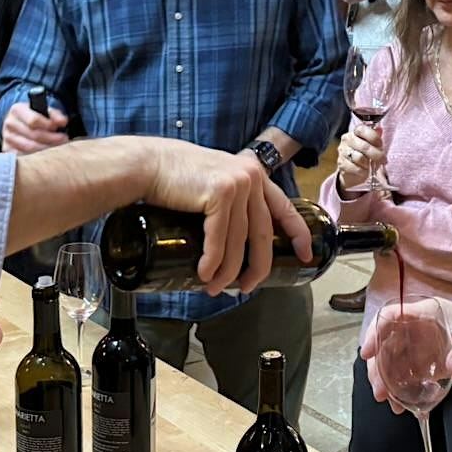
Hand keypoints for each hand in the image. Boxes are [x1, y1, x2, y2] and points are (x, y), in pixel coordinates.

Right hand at [2, 100, 68, 154]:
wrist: (19, 123)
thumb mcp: (44, 110)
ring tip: (58, 148)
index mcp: (17, 110)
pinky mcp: (8, 150)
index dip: (48, 125)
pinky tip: (46, 155)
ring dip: (46, 150)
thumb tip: (62, 122)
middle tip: (64, 140)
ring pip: (29, 148)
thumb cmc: (34, 116)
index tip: (58, 128)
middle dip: (51, 139)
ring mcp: (7, 138)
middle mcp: (10, 123)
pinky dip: (37, 158)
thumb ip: (55, 115)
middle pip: (33, 135)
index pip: (34, 120)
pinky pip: (23, 157)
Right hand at [136, 141, 312, 294]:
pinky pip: (219, 239)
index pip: (284, 207)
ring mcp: (237, 184)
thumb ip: (229, 199)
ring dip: (228, 271)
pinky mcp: (220, 193)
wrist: (146, 163)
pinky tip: (205, 275)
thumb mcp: (213, 182)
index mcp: (253, 174)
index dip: (298, 234)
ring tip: (216, 288)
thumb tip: (233, 238)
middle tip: (248, 287)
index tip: (305, 255)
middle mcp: (251, 177)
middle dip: (257, 266)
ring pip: (239, 241)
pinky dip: (212, 261)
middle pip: (262, 233)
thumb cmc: (173, 176)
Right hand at [333, 120, 384, 192]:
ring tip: (372, 166)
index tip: (380, 144)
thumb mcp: (372, 145)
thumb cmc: (364, 155)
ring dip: (369, 163)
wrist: (353, 171)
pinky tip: (365, 171)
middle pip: (363, 146)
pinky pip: (356, 168)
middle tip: (383, 160)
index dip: (373, 137)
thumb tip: (380, 130)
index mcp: (355, 132)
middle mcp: (347, 140)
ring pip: (359, 158)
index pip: (362, 130)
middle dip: (376, 154)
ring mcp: (343, 152)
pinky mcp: (342, 164)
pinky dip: (363, 171)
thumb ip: (375, 137)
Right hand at [360, 298, 451, 396]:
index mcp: (428, 314)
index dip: (375, 332)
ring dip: (386, 381)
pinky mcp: (429, 366)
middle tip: (380, 390)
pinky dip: (402, 391)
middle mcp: (419, 330)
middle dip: (377, 367)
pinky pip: (408, 378)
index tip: (367, 351)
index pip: (392, 316)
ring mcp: (422, 349)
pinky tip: (403, 406)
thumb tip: (451, 366)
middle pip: (386, 344)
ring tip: (389, 402)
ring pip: (393, 363)